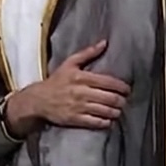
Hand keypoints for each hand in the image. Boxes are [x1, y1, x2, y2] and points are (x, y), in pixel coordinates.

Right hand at [9, 40, 129, 130]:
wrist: (38, 100)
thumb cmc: (55, 81)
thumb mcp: (69, 64)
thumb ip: (87, 53)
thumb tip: (104, 43)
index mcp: (81, 77)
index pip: (108, 82)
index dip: (122, 87)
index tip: (127, 90)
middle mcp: (81, 92)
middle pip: (110, 98)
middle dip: (121, 101)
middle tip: (124, 101)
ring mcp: (78, 107)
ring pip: (105, 111)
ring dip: (115, 112)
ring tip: (117, 111)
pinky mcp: (74, 119)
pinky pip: (95, 122)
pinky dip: (105, 122)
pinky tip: (108, 121)